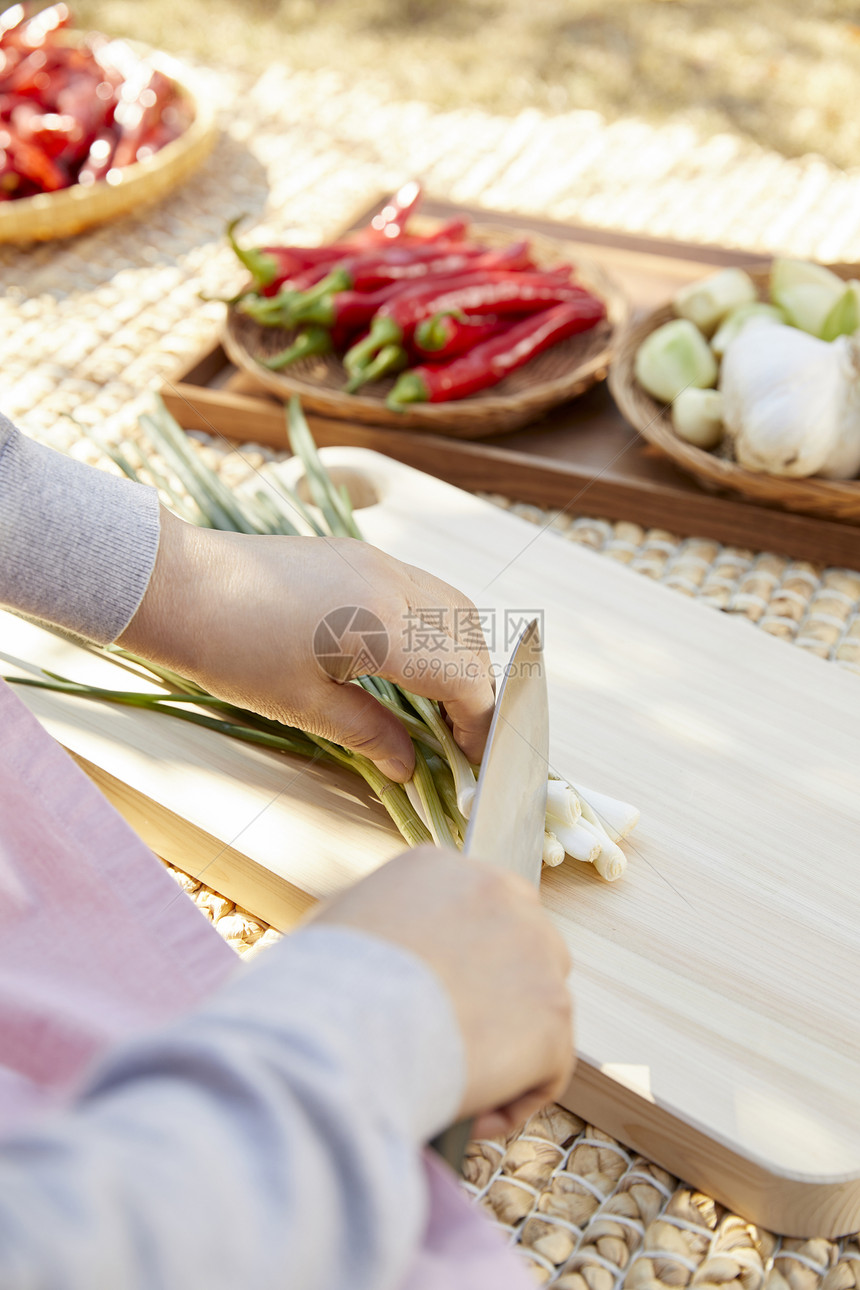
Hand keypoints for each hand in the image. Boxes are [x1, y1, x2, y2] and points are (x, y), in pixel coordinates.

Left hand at [118, 506, 494, 780]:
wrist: (176, 582)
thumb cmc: (229, 648)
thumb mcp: (301, 704)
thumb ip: (368, 732)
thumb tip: (410, 766)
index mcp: (384, 624)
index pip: (464, 677)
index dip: (480, 724)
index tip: (477, 762)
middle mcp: (393, 582)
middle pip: (470, 638)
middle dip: (479, 690)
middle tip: (464, 739)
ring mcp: (377, 560)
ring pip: (453, 606)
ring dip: (463, 654)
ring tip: (445, 703)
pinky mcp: (358, 553)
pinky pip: (423, 590)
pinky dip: (438, 628)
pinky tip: (416, 662)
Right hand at [313, 845, 574, 1137]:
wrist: (338, 1031)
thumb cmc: (312, 989)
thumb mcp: (332, 930)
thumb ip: (374, 928)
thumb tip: (373, 955)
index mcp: (439, 868)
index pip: (474, 912)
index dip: (458, 967)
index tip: (427, 1009)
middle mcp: (498, 893)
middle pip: (521, 950)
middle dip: (495, 1001)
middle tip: (448, 1049)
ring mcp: (534, 951)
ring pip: (538, 1009)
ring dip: (504, 1052)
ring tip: (452, 1091)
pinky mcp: (554, 1013)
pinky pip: (547, 1068)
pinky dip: (512, 1101)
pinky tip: (468, 1117)